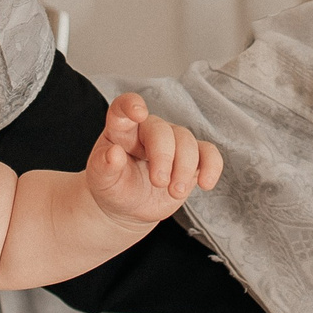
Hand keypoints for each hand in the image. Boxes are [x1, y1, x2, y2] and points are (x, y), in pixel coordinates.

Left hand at [84, 92, 223, 228]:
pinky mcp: (192, 159)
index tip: (138, 113)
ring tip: (174, 192)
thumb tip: (114, 154)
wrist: (129, 207)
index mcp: (122, 130)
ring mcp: (173, 143)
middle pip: (162, 130)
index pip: (123, 108)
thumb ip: (104, 166)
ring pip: (187, 141)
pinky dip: (211, 167)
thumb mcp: (101, 180)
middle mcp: (149, 131)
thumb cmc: (113, 187)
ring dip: (184, 168)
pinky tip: (205, 184)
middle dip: (164, 156)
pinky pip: (209, 154)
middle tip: (158, 182)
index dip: (131, 105)